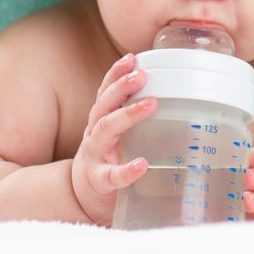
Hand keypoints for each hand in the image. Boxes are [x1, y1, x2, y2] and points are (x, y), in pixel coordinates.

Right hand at [70, 52, 157, 225]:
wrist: (83, 196)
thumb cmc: (108, 158)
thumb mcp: (116, 133)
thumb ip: (132, 115)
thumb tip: (170, 93)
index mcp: (101, 120)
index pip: (106, 92)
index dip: (115, 73)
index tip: (131, 58)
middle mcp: (95, 133)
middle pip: (104, 105)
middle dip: (121, 87)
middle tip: (141, 75)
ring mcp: (95, 156)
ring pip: (105, 130)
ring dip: (127, 115)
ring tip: (150, 104)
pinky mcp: (99, 181)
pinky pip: (112, 175)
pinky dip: (126, 170)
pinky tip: (142, 165)